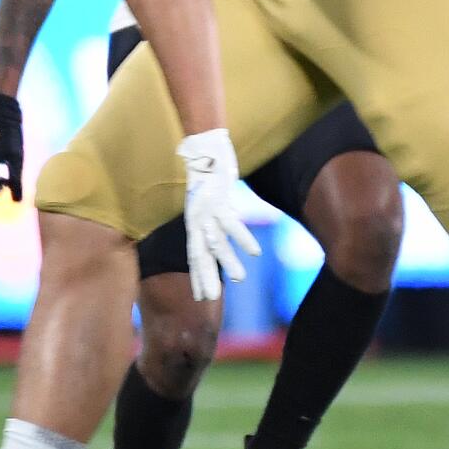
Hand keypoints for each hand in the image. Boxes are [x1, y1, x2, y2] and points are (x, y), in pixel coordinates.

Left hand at [178, 128, 260, 301]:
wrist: (204, 148)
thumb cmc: (208, 175)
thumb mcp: (208, 201)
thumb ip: (214, 218)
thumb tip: (223, 233)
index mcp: (194, 223)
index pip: (194, 256)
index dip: (198, 276)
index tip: (201, 297)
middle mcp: (197, 221)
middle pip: (201, 254)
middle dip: (205, 278)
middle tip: (210, 300)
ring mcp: (207, 211)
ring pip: (217, 242)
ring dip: (228, 261)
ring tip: (238, 279)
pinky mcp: (220, 200)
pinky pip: (232, 224)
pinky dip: (243, 239)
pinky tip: (254, 253)